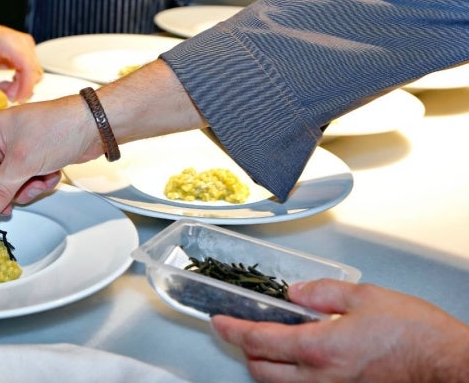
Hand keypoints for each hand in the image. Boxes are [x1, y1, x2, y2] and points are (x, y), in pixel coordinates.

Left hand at [0, 19, 41, 101]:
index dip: (26, 87)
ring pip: (33, 75)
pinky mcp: (26, 54)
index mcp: (11, 42)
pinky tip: (8, 82)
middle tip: (4, 94)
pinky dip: (21, 82)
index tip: (17, 99)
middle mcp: (23, 43)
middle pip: (33, 73)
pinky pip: (30, 73)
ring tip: (3, 87)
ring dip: (20, 86)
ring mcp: (27, 48)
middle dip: (21, 89)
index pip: (28, 67)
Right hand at [0, 96, 103, 223]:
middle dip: (4, 194)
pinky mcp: (38, 158)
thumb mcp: (23, 163)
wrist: (96, 125)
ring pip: (11, 183)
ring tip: (38, 182)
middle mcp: (3, 139)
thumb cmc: (61, 127)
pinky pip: (29, 180)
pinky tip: (51, 175)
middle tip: (8, 210)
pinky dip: (40, 183)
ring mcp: (21, 149)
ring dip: (25, 189)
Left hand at [211, 279, 468, 381]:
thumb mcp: (366, 297)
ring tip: (266, 343)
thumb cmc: (415, 335)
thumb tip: (294, 292)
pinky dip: (288, 378)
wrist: (448, 366)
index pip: (259, 340)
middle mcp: (319, 377)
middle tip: (240, 329)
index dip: (232, 330)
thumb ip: (322, 293)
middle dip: (244, 349)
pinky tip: (297, 362)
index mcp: (319, 347)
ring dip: (264, 366)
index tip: (219, 321)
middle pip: (260, 369)